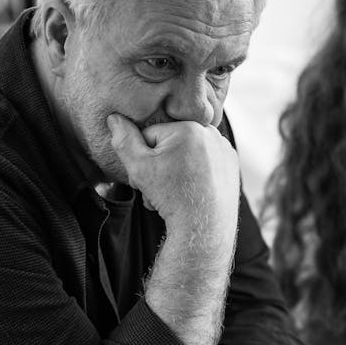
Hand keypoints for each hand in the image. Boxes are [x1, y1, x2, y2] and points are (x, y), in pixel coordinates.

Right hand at [107, 115, 239, 249]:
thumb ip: (124, 140)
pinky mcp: (231, 163)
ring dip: (176, 169)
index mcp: (188, 127)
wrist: (203, 227)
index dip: (143, 157)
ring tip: (175, 191)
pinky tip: (192, 189)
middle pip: (171, 143)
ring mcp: (223, 148)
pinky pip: (204, 161)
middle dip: (160, 164)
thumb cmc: (171, 197)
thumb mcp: (139, 167)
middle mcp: (210, 133)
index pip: (151, 134)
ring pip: (187, 153)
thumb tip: (115, 117)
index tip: (147, 177)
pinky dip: (196, 173)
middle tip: (160, 188)